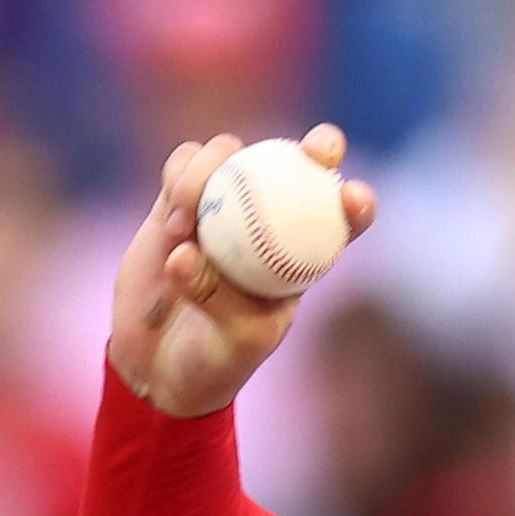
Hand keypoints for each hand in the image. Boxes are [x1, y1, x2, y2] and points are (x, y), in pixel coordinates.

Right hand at [108, 126, 379, 420]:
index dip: (356, 203)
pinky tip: (172, 222)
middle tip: (319, 150)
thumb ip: (218, 298)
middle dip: (320, 147)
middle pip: (299, 166)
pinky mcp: (176, 202)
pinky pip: (183, 166)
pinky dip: (179, 177)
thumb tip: (186, 251)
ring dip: (212, 171)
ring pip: (231, 154)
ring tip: (185, 224)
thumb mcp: (235, 342)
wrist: (158, 368)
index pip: (340, 222)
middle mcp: (266, 222)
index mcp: (300, 259)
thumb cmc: (215, 362)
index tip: (353, 197)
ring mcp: (221, 206)